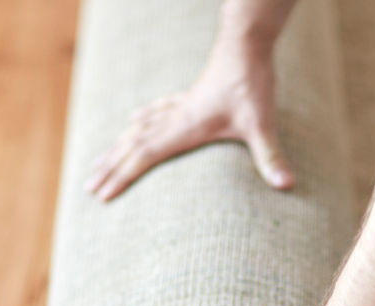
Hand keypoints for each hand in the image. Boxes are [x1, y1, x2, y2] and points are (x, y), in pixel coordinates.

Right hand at [85, 35, 294, 201]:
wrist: (246, 43)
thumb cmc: (252, 82)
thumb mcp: (263, 123)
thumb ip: (270, 155)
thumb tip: (286, 185)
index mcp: (185, 127)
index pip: (144, 156)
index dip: (122, 176)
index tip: (101, 194)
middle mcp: (176, 118)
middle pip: (133, 145)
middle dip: (110, 167)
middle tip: (87, 187)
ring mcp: (181, 106)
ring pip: (139, 129)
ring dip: (118, 146)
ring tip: (98, 161)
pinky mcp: (190, 97)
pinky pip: (156, 112)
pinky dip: (142, 120)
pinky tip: (134, 119)